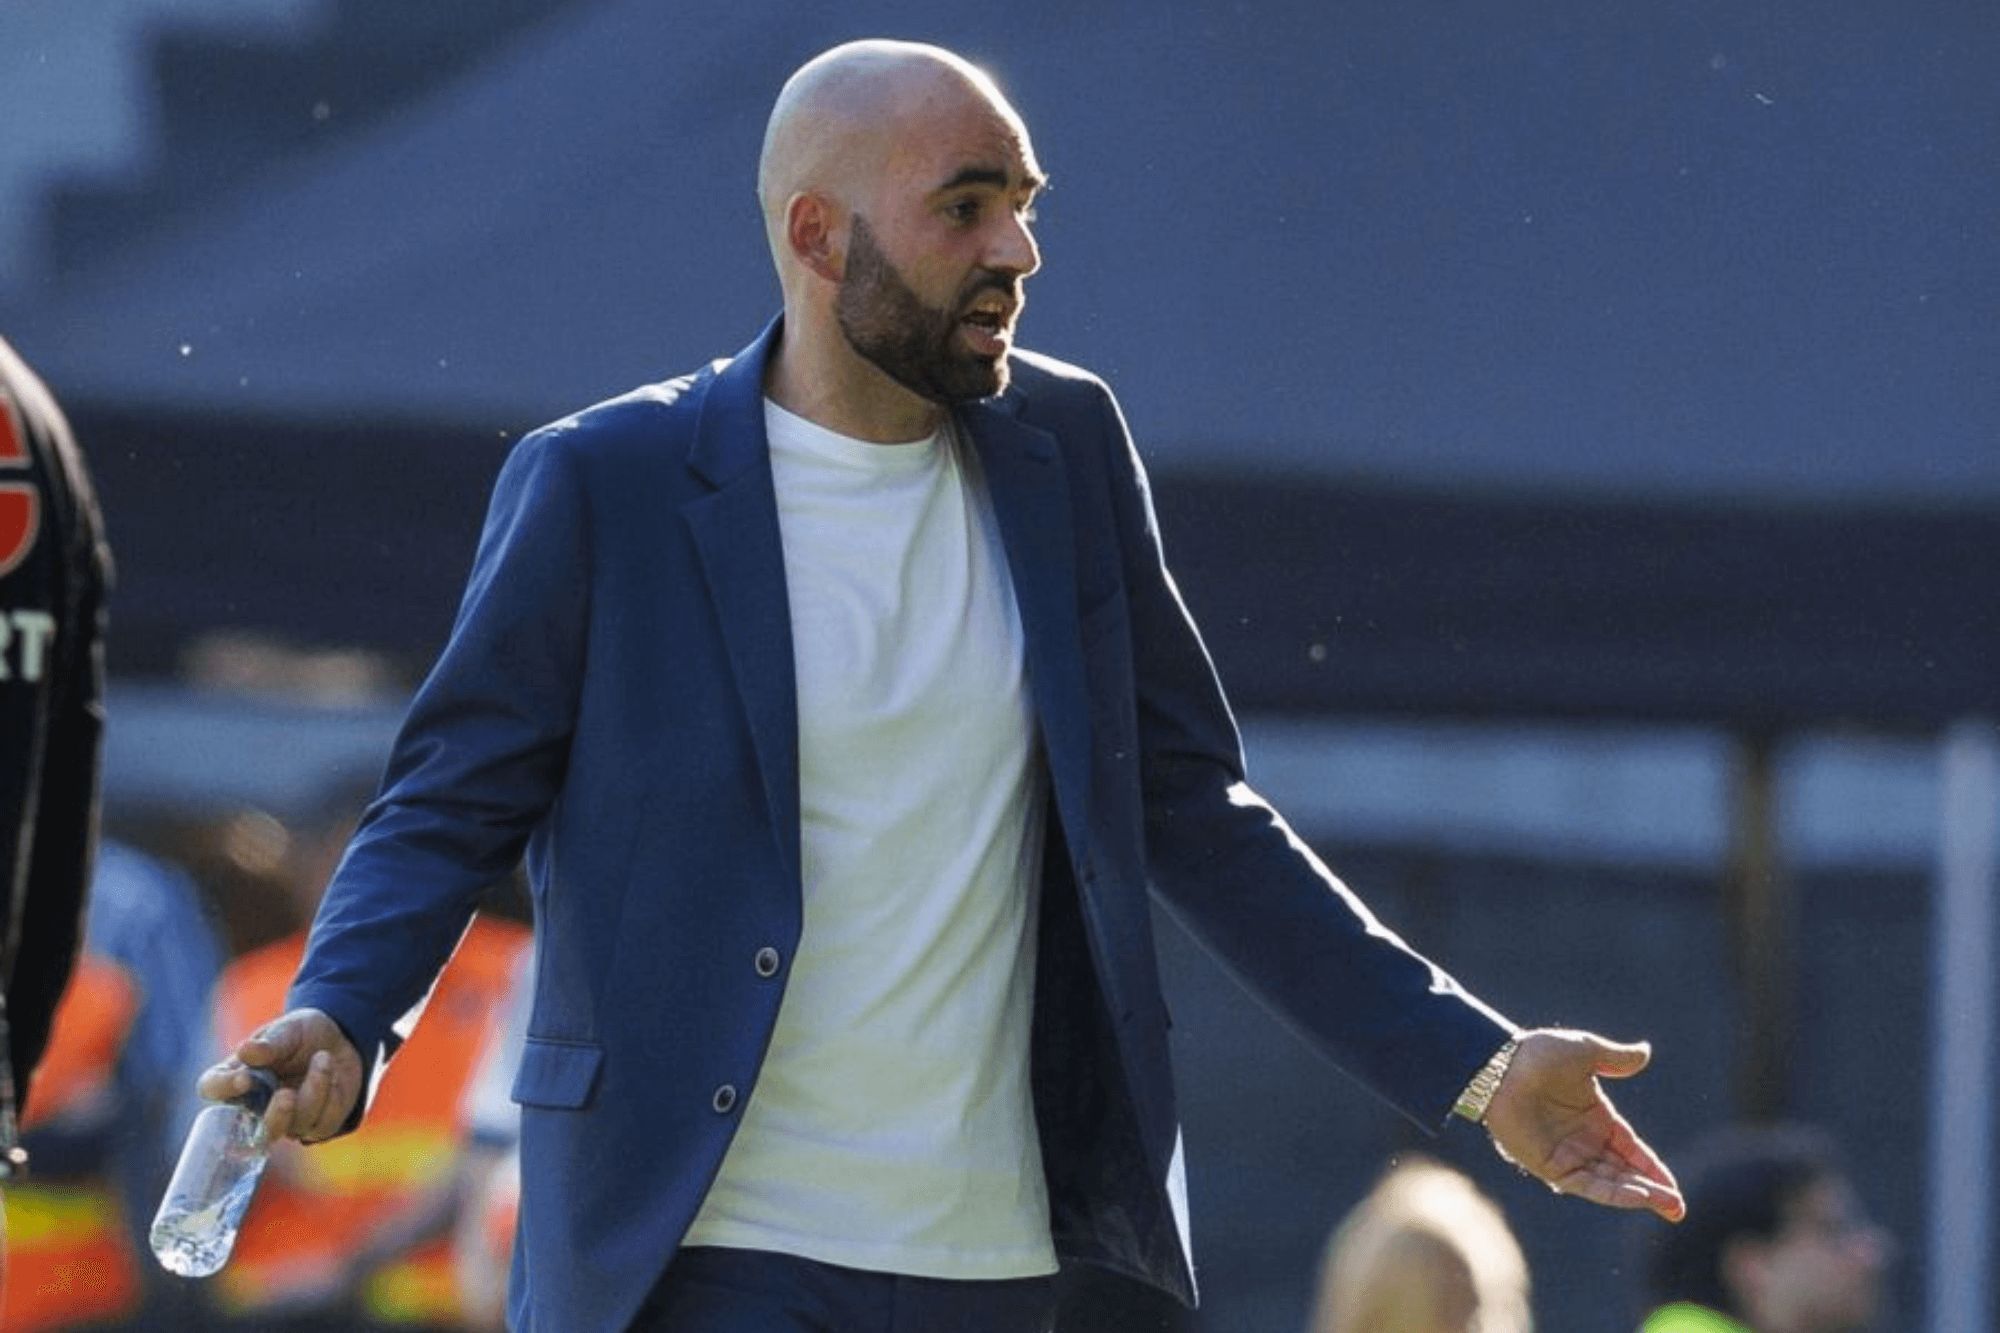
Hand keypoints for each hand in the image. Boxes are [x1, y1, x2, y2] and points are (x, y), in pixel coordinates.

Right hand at [197, 1008, 363, 1144]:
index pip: (212, 1088)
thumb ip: (269, 1044)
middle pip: (255, 1131)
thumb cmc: (302, 1035)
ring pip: (295, 1125)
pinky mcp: (317, 1126)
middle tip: (286, 1094)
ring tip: (323, 1057)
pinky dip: (332, 1095)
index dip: (222, 1088)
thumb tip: (245, 1052)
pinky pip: (323, 1122)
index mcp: (237, 1077)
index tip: (243, 1078)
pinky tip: (333, 1071)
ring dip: (313, 1090)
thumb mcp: (288, 1029)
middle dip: (274, 1116)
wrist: (339, 1038)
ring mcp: (287, 1121)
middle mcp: (256, 1106)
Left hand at [1480, 1027, 1684, 1222]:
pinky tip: (1636, 1197)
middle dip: (1652, 1190)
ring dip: (1637, 1194)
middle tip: (1678, 1208)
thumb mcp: (1585, 1052)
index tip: (1674, 1188)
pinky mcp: (1549, 1166)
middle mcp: (1584, 1141)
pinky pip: (1586, 1185)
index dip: (1653, 1169)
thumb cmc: (1538, 1054)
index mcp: (1596, 1118)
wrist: (1499, 1066)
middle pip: (1624, 1173)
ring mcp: (1567, 1155)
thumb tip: (1645, 1052)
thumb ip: (1616, 1058)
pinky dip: (1611, 1193)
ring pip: (1609, 1182)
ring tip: (1665, 1204)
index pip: (1632, 1150)